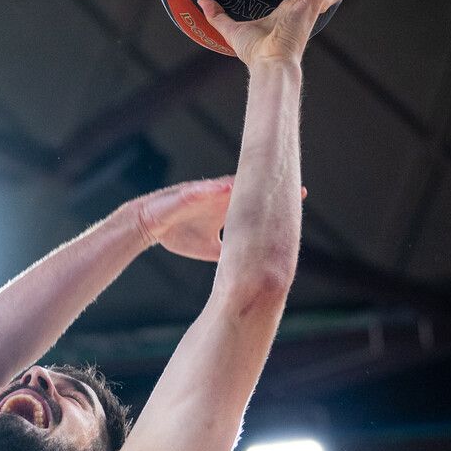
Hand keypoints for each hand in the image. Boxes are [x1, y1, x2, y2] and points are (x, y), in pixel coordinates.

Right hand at [129, 176, 306, 260]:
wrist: (150, 226)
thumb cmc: (178, 233)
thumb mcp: (209, 249)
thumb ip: (228, 254)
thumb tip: (246, 269)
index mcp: (226, 209)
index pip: (256, 203)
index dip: (276, 202)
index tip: (301, 198)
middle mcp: (219, 197)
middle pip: (249, 189)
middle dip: (270, 187)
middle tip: (296, 186)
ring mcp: (204, 194)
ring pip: (228, 186)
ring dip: (246, 184)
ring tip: (266, 181)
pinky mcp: (186, 194)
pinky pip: (200, 190)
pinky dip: (212, 188)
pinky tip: (226, 187)